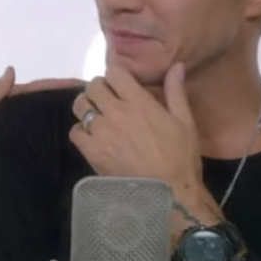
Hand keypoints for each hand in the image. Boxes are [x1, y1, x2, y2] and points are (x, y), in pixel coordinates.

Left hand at [0, 67, 83, 181]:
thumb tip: (12, 69)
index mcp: (5, 101)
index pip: (36, 89)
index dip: (57, 85)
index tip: (81, 84)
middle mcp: (13, 114)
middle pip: (43, 104)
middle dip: (65, 100)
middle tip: (93, 102)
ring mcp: (15, 132)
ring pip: (42, 121)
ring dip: (61, 117)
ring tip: (88, 120)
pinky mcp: (15, 149)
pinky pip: (36, 139)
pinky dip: (51, 137)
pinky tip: (69, 141)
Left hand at [68, 62, 222, 242]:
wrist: (168, 194)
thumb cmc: (180, 157)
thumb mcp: (185, 122)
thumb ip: (176, 92)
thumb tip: (176, 66)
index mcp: (139, 102)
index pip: (114, 72)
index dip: (116, 74)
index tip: (120, 82)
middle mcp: (116, 113)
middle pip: (93, 87)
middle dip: (99, 88)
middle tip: (107, 98)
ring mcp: (101, 132)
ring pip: (80, 106)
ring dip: (87, 106)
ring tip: (97, 114)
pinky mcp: (91, 151)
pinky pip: (75, 132)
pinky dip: (81, 131)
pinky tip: (92, 137)